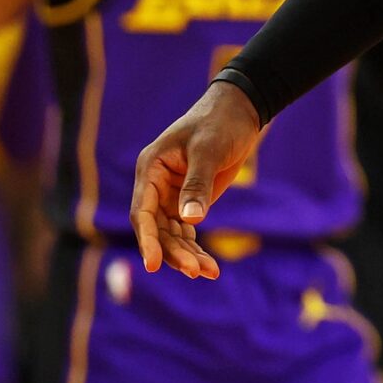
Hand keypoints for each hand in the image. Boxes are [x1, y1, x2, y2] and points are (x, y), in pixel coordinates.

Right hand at [129, 81, 261, 278]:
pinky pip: (186, 231)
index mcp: (151, 169)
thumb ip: (198, 183)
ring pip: (171, 235)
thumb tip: (190, 219)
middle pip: (157, 230)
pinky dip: (196, 248)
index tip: (153, 265)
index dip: (146, 241)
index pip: (143, 213)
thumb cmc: (220, 122)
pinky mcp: (188, 201)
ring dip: (187, 254)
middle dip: (174, 252)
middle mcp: (155, 186)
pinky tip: (210, 267)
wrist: (240, 111)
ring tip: (209, 272)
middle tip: (196, 271)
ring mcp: (171, 196)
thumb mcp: (209, 149)